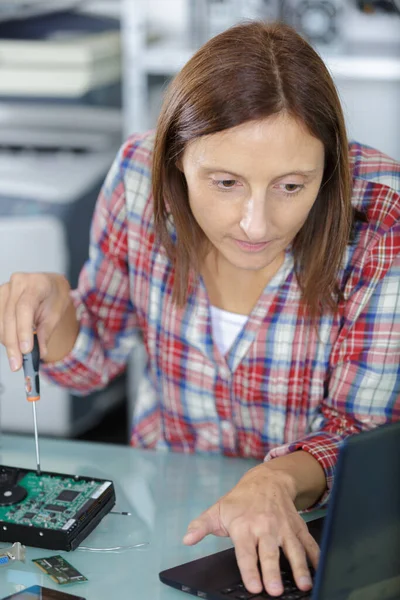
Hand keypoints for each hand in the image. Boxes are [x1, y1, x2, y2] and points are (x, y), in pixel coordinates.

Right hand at [0, 272, 71, 369]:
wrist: (49, 286)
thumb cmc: (54, 298)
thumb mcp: (56, 314)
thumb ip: (46, 332)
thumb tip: (40, 353)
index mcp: (35, 284)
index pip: (24, 308)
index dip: (23, 331)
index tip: (25, 350)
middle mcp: (16, 283)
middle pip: (9, 317)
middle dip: (13, 343)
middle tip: (17, 364)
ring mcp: (4, 290)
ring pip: (0, 321)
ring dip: (6, 342)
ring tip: (15, 359)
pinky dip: (3, 335)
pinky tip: (10, 347)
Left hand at [183, 462, 319, 596]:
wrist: (267, 480)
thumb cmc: (241, 500)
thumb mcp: (218, 510)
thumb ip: (201, 526)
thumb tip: (186, 539)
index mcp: (244, 526)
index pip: (245, 552)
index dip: (249, 569)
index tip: (254, 586)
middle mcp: (264, 527)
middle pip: (269, 552)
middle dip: (272, 572)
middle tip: (275, 590)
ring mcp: (283, 527)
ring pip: (292, 549)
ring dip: (299, 567)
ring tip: (304, 584)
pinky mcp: (297, 526)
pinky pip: (308, 542)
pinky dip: (316, 555)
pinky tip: (320, 568)